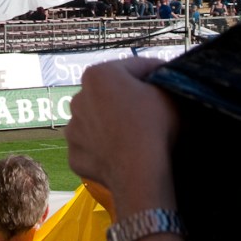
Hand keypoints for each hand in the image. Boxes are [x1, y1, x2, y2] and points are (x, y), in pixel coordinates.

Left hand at [66, 58, 179, 213]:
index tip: (168, 83)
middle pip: (110, 94)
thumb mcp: (168, 92)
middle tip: (152, 112)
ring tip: (136, 136)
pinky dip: (105, 150)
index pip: (134, 67)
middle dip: (128, 99)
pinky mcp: (74, 156)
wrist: (139, 173)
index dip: (155, 74)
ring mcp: (73, 129)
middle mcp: (78, 98)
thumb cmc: (154, 125)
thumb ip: (163, 79)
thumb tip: (163, 79)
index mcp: (98, 74)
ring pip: (97, 121)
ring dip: (112, 124)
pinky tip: (123, 155)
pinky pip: (92, 148)